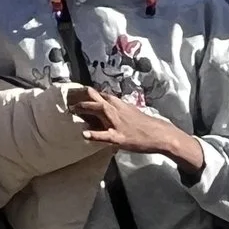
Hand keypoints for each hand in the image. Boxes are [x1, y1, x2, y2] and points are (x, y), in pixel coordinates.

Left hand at [69, 88, 204, 178]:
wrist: (160, 134)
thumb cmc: (145, 124)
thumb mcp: (130, 112)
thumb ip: (117, 109)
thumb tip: (104, 108)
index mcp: (119, 105)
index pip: (101, 95)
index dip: (88, 93)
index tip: (75, 92)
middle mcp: (117, 111)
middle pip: (98, 99)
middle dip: (83, 97)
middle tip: (68, 98)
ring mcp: (118, 123)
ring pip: (101, 111)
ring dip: (86, 108)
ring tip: (72, 109)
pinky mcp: (120, 137)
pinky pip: (106, 135)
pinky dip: (95, 134)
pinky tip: (84, 135)